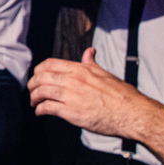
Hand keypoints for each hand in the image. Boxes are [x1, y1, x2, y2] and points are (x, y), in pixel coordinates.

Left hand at [29, 48, 163, 139]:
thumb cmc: (121, 95)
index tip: (36, 76)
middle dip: (32, 84)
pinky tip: (39, 112)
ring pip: (42, 92)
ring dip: (34, 98)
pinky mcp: (72, 112)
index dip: (39, 70)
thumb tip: (89, 51)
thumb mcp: (105, 73)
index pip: (50, 64)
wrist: (132, 113)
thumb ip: (92, 63)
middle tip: (32, 91)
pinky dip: (40, 110)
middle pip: (42, 77)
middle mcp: (74, 80)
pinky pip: (48, 108)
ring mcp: (72, 96)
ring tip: (34, 102)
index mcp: (81, 69)